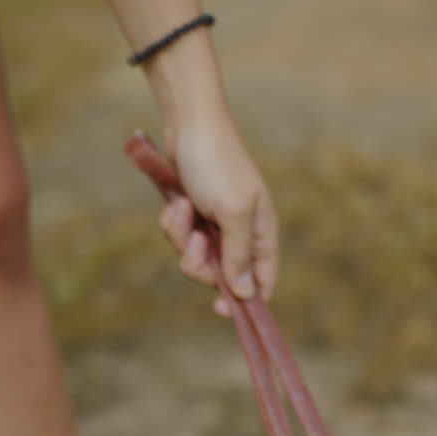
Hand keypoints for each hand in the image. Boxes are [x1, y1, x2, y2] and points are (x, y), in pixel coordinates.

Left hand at [156, 117, 277, 315]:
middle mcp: (240, 233)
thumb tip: (247, 295)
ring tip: (182, 209)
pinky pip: (178, 238)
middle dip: (200, 263)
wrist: (188, 126)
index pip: (263, 280)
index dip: (247, 300)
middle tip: (194, 241)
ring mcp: (214, 225)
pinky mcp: (191, 216)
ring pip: (194, 258)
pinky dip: (173, 223)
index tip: (222, 309)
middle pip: (221, 276)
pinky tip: (176, 201)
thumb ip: (239, 255)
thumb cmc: (217, 164)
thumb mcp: (233, 212)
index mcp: (261, 233)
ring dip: (181, 238)